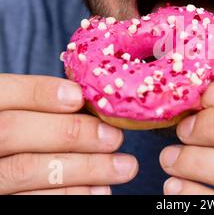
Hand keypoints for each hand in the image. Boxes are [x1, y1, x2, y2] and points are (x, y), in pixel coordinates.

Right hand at [0, 74, 137, 194]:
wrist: (7, 166)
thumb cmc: (25, 132)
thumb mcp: (23, 112)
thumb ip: (45, 106)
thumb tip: (92, 101)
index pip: (4, 92)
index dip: (40, 93)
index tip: (78, 97)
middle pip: (14, 131)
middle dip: (71, 131)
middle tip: (114, 137)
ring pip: (26, 169)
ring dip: (84, 168)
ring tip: (123, 166)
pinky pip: (32, 201)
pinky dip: (72, 194)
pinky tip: (100, 189)